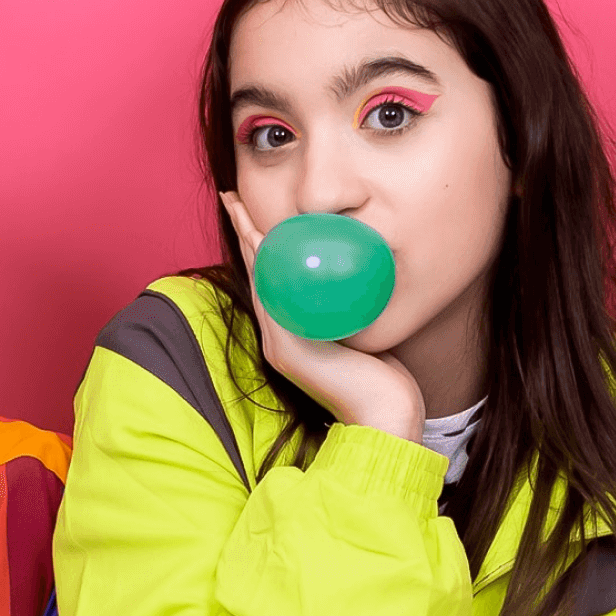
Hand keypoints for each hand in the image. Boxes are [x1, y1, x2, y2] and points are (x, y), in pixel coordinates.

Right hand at [221, 193, 424, 440]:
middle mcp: (277, 338)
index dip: (260, 247)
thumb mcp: (361, 335)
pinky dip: (263, 264)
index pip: (271, 281)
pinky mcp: (287, 348)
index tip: (253, 216)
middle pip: (257, 274)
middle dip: (244, 233)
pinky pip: (270, 295)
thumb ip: (349, 312)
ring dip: (246, 239)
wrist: (384, 417)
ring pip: (258, 279)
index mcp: (290, 336)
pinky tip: (259, 236)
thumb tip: (358, 282)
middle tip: (232, 199)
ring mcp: (279, 343)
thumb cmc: (381, 382)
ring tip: (236, 208)